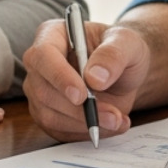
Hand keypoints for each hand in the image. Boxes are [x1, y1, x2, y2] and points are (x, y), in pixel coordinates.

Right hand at [22, 18, 149, 140]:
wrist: (123, 72)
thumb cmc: (121, 50)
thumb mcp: (127, 43)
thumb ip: (113, 55)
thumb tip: (95, 78)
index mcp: (52, 35)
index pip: (42, 56)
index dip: (59, 77)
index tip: (82, 95)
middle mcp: (39, 64)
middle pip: (44, 91)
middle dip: (79, 110)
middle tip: (113, 115)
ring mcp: (40, 91)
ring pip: (50, 116)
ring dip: (85, 124)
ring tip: (118, 120)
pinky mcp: (48, 115)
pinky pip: (60, 131)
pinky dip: (86, 133)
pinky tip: (111, 125)